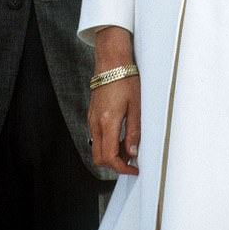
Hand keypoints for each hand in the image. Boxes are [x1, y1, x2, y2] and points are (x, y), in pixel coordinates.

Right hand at [88, 26, 140, 175]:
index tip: (134, 168)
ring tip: (128, 145)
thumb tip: (132, 153)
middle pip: (99, 157)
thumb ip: (134, 132)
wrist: (111, 61)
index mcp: (108, 122)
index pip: (109, 157)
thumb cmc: (126, 80)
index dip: (122, 168)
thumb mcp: (136, 106)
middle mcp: (96, 122)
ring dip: (111, 153)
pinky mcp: (92, 114)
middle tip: (131, 159)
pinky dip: (107, 142)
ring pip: (96, 147)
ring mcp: (92, 118)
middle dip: (115, 164)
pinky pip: (96, 136)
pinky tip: (120, 134)